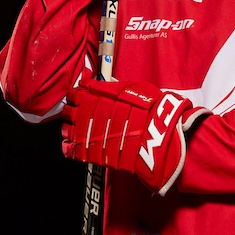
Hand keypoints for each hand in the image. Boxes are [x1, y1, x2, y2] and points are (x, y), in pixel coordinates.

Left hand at [61, 79, 209, 194]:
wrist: (166, 138)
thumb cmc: (158, 112)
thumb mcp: (139, 91)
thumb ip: (115, 87)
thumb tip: (93, 81)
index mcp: (109, 95)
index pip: (84, 90)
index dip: (76, 92)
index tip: (74, 94)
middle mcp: (100, 112)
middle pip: (75, 109)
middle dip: (70, 110)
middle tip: (69, 110)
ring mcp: (99, 133)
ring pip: (73, 129)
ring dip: (68, 128)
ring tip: (68, 128)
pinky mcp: (101, 153)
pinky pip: (80, 150)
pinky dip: (71, 148)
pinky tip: (68, 146)